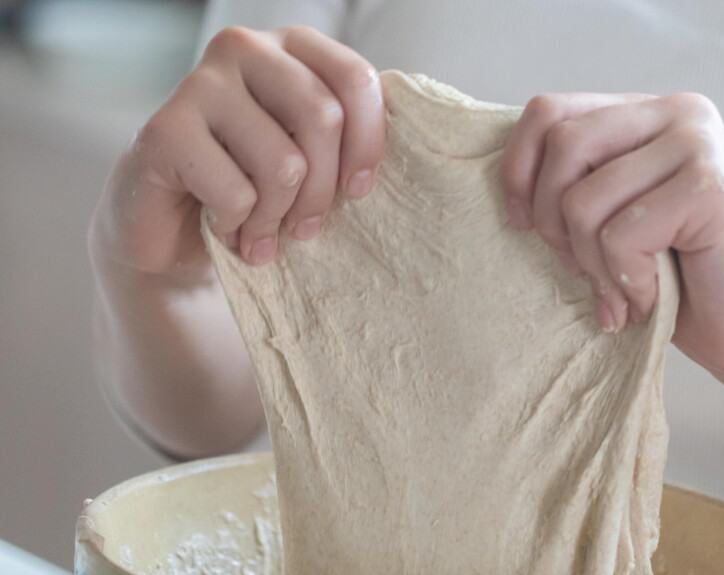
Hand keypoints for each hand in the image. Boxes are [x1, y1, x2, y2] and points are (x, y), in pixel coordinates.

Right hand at [91, 26, 386, 280]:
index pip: (355, 78)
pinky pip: (237, 193)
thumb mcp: (312, 158)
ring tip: (261, 231)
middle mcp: (245, 49)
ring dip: (277, 219)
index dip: (368, 144)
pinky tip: (223, 227)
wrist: (171, 228)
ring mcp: (200, 83)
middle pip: (323, 118)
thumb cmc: (256, 187)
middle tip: (305, 228)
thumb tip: (414, 147)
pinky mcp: (162, 129)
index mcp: (292, 48)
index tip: (358, 191)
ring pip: (283, 164)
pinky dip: (238, 227)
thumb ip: (348, 137)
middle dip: (322, 192)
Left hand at [501, 93, 723, 388]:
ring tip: (623, 293)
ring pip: (584, 200)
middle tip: (584, 271)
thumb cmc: (674, 282)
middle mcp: (678, 113)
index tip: (524, 224)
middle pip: (562, 147)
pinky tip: (652, 297)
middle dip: (554, 224)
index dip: (519, 170)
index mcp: (647, 113)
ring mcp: (699, 145)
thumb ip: (575, 183)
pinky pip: (620, 236)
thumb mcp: (610, 220)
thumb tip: (507, 180)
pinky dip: (626, 282)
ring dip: (593, 266)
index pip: (549, 111)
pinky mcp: (710, 189)